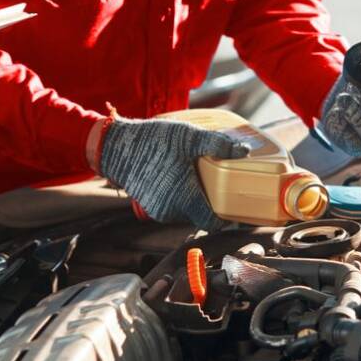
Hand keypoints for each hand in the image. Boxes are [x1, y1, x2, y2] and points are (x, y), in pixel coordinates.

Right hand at [98, 117, 247, 230]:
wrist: (117, 147)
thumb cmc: (153, 142)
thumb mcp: (189, 138)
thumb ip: (218, 145)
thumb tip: (244, 150)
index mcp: (185, 199)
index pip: (213, 223)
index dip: (226, 218)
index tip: (234, 206)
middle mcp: (172, 211)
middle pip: (201, 216)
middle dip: (211, 204)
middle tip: (220, 185)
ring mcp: (159, 211)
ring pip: (186, 212)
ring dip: (194, 200)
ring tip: (200, 179)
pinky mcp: (149, 207)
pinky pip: (172, 208)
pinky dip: (179, 198)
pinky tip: (181, 179)